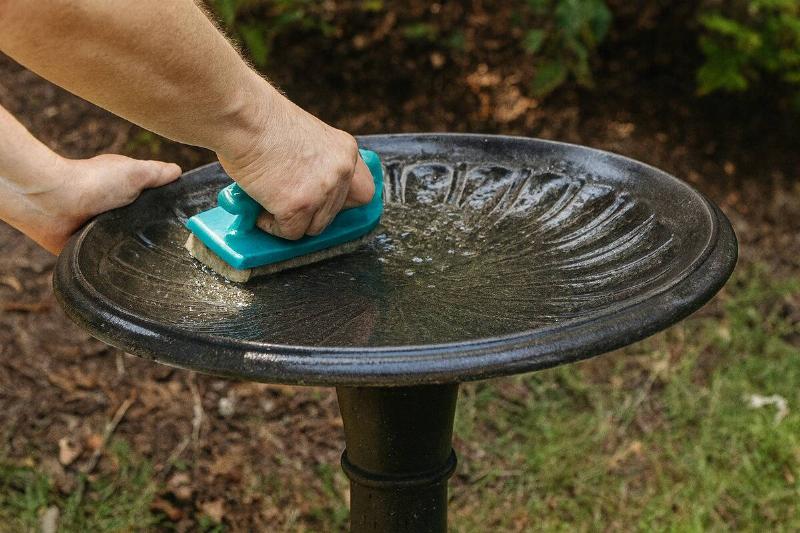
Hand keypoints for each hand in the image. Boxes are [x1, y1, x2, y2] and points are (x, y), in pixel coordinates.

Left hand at [2, 154, 180, 253]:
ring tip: (152, 267)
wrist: (50, 201)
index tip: (184, 228)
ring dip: (131, 255)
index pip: (153, 208)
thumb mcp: (135, 172)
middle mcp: (112, 214)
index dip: (167, 216)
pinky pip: (102, 264)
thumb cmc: (91, 181)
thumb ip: (157, 173)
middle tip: (172, 253)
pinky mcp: (83, 250)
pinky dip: (110, 267)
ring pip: (123, 248)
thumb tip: (179, 171)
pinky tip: (125, 273)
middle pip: (140, 230)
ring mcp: (97, 232)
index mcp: (125, 195)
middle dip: (151, 239)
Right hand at [216, 96, 374, 239]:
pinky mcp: (298, 206)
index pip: (363, 192)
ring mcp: (322, 190)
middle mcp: (341, 171)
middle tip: (286, 201)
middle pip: (334, 214)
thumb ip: (319, 162)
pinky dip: (272, 225)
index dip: (343, 202)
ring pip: (314, 227)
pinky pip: (289, 232)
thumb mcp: (307, 136)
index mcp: (345, 150)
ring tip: (268, 201)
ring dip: (292, 221)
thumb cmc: (262, 121)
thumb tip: (312, 188)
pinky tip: (258, 206)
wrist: (243, 116)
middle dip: (310, 212)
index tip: (325, 205)